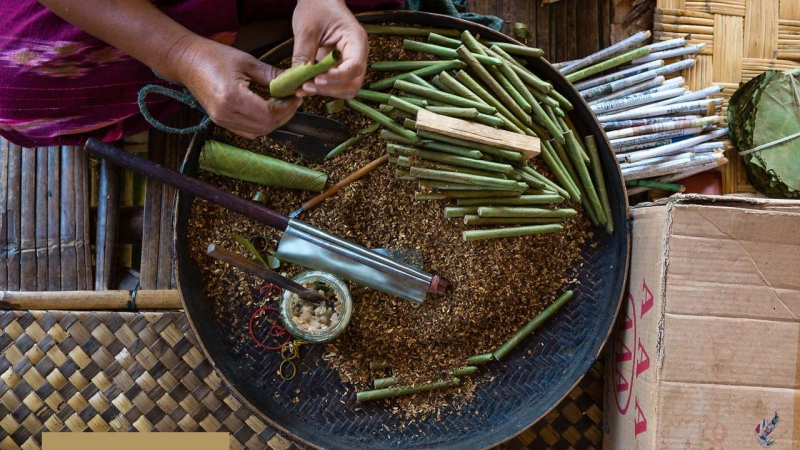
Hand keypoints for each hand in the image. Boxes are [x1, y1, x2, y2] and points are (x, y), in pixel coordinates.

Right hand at [174, 38, 301, 138]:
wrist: (186, 61)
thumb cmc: (214, 56)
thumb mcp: (247, 62)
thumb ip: (272, 76)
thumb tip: (294, 82)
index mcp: (231, 97)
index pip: (269, 114)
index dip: (287, 108)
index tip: (296, 97)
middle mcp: (225, 114)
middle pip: (265, 126)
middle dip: (284, 115)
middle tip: (293, 100)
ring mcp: (221, 121)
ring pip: (258, 132)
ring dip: (274, 121)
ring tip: (282, 104)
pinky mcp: (220, 122)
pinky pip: (248, 131)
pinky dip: (262, 123)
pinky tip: (268, 109)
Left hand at [291, 0, 367, 98]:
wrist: (319, 0)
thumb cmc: (316, 7)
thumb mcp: (307, 29)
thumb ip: (303, 54)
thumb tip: (296, 78)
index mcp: (356, 40)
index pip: (353, 67)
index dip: (336, 78)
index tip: (317, 80)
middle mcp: (358, 54)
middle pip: (353, 83)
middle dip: (330, 89)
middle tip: (306, 87)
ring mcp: (351, 63)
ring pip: (347, 89)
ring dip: (327, 92)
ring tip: (304, 87)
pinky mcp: (341, 68)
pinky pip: (337, 85)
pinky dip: (323, 89)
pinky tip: (307, 85)